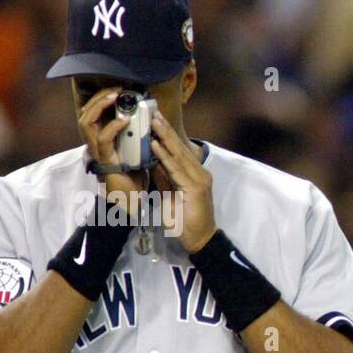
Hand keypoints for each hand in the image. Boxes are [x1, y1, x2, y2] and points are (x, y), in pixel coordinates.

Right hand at [77, 88, 145, 198]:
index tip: (120, 88)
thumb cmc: (135, 172)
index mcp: (101, 135)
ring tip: (116, 98)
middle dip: (100, 96)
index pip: (92, 110)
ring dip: (100, 106)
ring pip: (86, 121)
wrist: (132, 197)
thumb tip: (152, 115)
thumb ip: (137, 132)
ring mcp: (97, 149)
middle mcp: (94, 140)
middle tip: (117, 89)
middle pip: (85, 111)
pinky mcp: (104, 158)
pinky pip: (103, 139)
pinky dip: (113, 127)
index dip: (102, 97)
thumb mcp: (136, 146)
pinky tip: (125, 120)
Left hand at [150, 112, 215, 252]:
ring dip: (164, 137)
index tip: (156, 119)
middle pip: (180, 148)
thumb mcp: (171, 194)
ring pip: (178, 155)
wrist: (199, 240)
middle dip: (166, 129)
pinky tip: (155, 144)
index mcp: (195, 174)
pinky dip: (164, 156)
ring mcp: (199, 181)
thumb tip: (152, 161)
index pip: (179, 151)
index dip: (168, 134)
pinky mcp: (195, 189)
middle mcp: (200, 174)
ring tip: (152, 121)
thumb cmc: (185, 221)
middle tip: (153, 111)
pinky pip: (176, 169)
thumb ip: (164, 178)